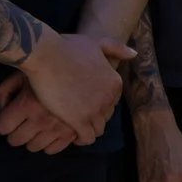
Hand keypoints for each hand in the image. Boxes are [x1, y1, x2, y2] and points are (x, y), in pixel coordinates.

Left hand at [0, 73, 76, 153]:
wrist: (81, 66)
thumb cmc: (46, 69)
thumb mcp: (20, 75)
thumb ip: (4, 92)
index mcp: (27, 104)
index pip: (2, 127)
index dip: (2, 121)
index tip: (7, 117)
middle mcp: (42, 120)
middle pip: (16, 140)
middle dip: (14, 132)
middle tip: (20, 124)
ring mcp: (59, 128)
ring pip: (34, 147)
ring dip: (31, 139)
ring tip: (36, 128)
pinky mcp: (74, 132)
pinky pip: (54, 149)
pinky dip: (49, 144)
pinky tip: (50, 134)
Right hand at [16, 30, 133, 144]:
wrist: (46, 55)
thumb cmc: (67, 47)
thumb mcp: (96, 43)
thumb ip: (116, 48)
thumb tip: (134, 54)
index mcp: (115, 83)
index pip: (112, 103)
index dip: (98, 104)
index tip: (85, 102)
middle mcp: (109, 98)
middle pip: (105, 117)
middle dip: (93, 116)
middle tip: (78, 113)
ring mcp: (95, 111)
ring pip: (97, 129)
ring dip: (87, 128)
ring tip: (74, 125)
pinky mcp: (80, 121)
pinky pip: (87, 138)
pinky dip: (80, 138)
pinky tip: (71, 133)